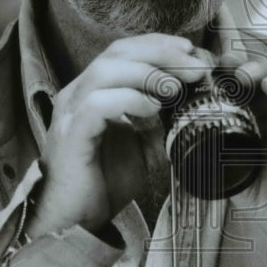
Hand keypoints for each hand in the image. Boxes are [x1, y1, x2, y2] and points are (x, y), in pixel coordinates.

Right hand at [31, 34, 207, 236]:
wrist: (75, 221)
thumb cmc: (101, 183)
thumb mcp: (142, 148)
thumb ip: (159, 125)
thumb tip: (189, 107)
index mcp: (94, 91)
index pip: (126, 51)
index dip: (160, 46)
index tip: (193, 53)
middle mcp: (79, 94)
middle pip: (118, 52)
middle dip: (161, 53)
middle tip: (195, 65)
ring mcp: (71, 111)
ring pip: (107, 71)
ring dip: (148, 73)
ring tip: (176, 87)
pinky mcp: (71, 133)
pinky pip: (98, 103)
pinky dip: (129, 99)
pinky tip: (153, 109)